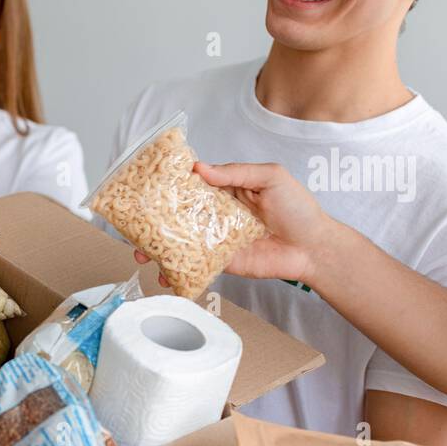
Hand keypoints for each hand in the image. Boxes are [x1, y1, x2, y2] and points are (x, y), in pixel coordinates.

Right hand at [128, 160, 333, 287]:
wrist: (313, 248)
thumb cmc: (298, 208)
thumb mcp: (271, 177)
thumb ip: (236, 173)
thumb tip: (201, 169)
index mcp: (225, 190)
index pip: (192, 185)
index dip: (169, 186)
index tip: (146, 189)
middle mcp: (216, 214)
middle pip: (178, 215)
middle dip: (153, 222)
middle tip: (132, 228)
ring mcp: (216, 239)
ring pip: (180, 241)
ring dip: (158, 248)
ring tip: (141, 255)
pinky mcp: (221, 262)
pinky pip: (194, 265)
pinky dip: (176, 271)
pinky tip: (163, 276)